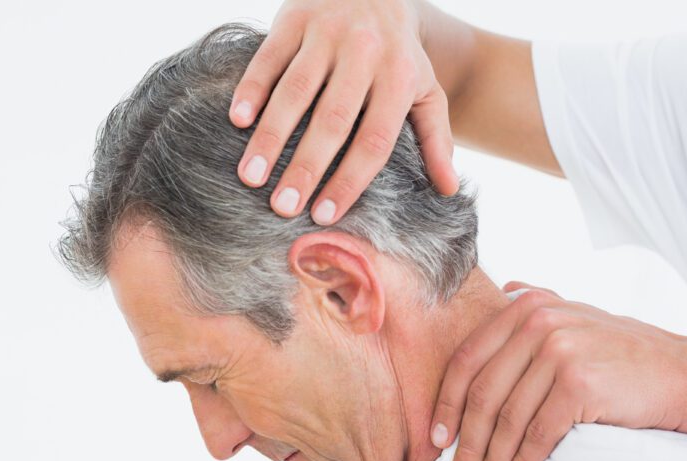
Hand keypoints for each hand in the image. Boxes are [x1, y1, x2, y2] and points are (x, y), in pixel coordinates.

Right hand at [229, 0, 459, 224]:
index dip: (350, 179)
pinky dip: (252, 89)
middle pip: (333, 120)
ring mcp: (327, 33)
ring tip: (251, 176)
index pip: (374, 140)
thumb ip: (436, 139)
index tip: (324, 215)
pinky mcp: (294, 18)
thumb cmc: (399, 54)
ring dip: (271, 136)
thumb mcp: (426, 90)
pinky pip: (270, 57)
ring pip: (295, 91)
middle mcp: (365, 54)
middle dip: (307, 166)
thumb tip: (448, 191)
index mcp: (399, 78)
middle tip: (283, 207)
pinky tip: (238, 121)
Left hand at [432, 282, 686, 460]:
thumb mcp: (576, 313)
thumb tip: (503, 289)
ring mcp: (559, 352)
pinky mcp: (578, 385)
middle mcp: (538, 323)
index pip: (467, 359)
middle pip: (482, 393)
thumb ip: (537, 302)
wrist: (682, 374)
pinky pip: (537, 434)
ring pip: (507, 418)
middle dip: (465, 442)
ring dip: (489, 460)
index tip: (437, 438)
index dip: (446, 404)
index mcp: (527, 305)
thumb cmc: (624, 353)